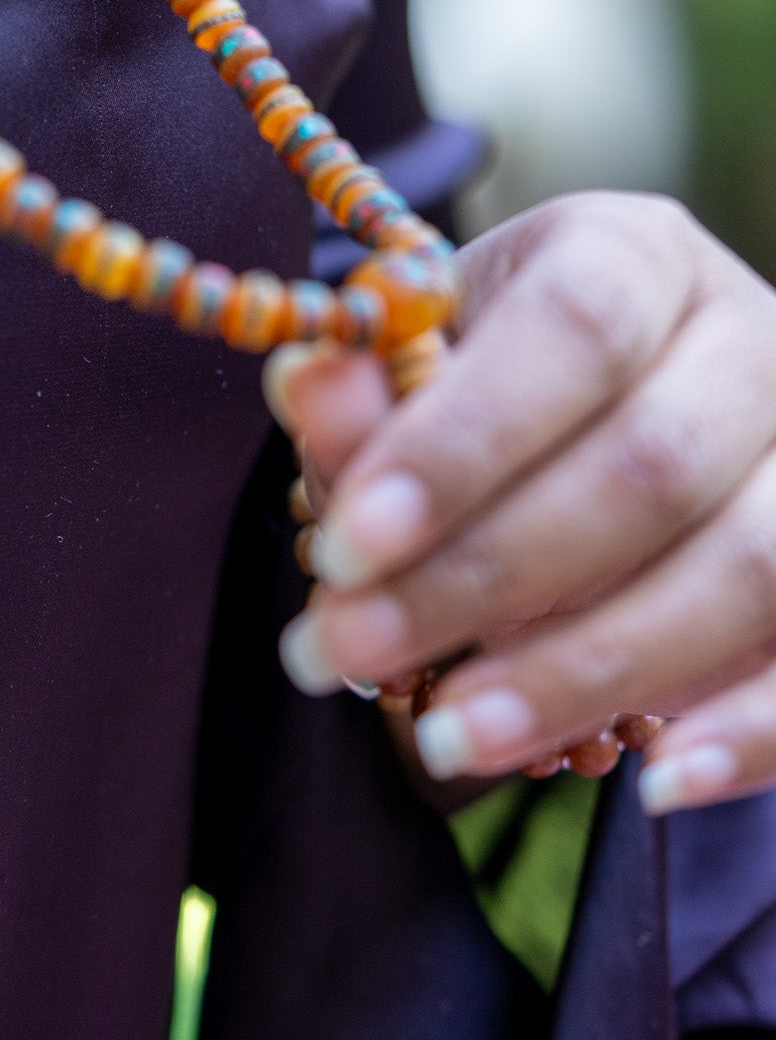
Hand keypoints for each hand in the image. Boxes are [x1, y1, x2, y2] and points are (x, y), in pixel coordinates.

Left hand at [270, 192, 775, 814]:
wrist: (603, 416)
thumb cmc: (492, 385)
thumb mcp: (415, 365)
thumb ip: (367, 391)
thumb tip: (308, 389)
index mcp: (635, 255)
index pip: (572, 327)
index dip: (462, 442)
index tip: (346, 545)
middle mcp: (750, 339)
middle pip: (652, 465)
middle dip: (485, 578)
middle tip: (349, 651)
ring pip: (747, 569)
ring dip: (589, 669)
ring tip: (451, 736)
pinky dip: (749, 732)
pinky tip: (656, 784)